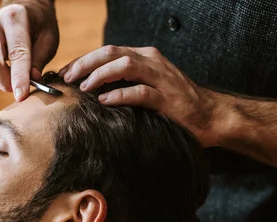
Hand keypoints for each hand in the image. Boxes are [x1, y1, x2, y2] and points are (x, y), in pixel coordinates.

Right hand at [0, 0, 58, 100]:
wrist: (24, 11)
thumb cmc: (39, 27)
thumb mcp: (48, 40)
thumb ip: (39, 60)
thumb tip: (32, 80)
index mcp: (14, 17)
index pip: (16, 53)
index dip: (19, 77)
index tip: (22, 96)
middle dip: (4, 82)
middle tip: (17, 90)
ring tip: (8, 85)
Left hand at [59, 46, 222, 146]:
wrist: (210, 115)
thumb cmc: (175, 104)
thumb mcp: (147, 86)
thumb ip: (125, 82)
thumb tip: (92, 89)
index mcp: (145, 57)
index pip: (108, 51)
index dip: (84, 60)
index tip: (66, 73)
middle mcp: (152, 61)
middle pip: (112, 53)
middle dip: (85, 63)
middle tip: (67, 77)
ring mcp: (161, 78)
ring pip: (125, 65)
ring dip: (100, 74)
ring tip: (85, 87)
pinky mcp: (167, 98)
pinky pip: (140, 91)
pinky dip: (120, 94)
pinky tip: (105, 101)